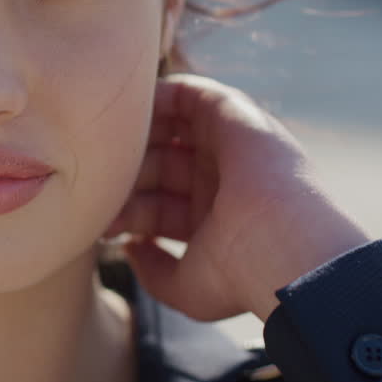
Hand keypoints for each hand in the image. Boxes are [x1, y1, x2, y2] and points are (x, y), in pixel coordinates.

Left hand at [104, 74, 370, 321]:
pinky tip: (129, 117)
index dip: (124, 210)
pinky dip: (159, 97)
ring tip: (105, 150)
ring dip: (135, 139)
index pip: (155, 204)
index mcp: (212, 219)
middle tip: (96, 186)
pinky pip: (191, 93)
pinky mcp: (236, 116)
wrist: (285, 246)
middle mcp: (220, 180)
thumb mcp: (188, 288)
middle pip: (155, 166)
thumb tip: (130, 249)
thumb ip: (154, 271)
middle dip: (123, 175)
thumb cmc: (242, 273)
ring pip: (168, 130)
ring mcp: (229, 147)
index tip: (96, 220)